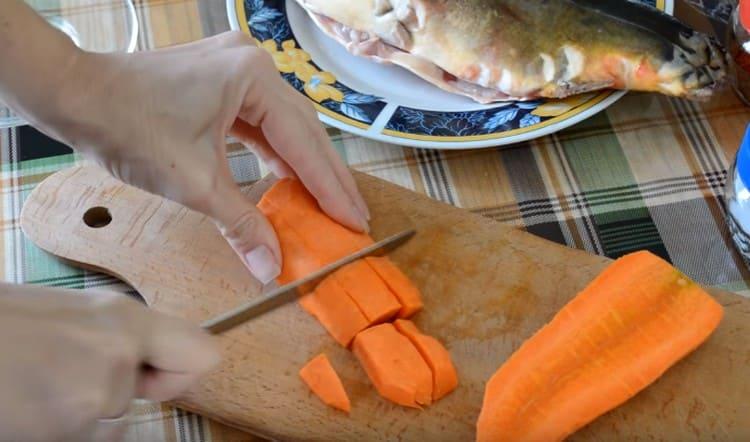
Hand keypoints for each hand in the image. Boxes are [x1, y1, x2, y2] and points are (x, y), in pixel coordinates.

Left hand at [0, 5, 369, 282]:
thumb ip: (240, 224)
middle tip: (355, 216)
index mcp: (254, 79)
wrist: (74, 95)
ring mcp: (237, 70)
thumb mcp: (193, 183)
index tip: (355, 220)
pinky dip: (275, 154)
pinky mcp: (222, 82)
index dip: (331, 187)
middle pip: (303, 132)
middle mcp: (254, 66)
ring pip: (284, 128)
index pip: (305, 143)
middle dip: (327, 178)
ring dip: (304, 167)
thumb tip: (271, 266)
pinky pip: (260, 123)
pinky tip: (290, 180)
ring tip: (331, 203)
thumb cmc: (128, 127)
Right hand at [0, 283, 219, 440]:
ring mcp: (94, 398)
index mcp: (125, 319)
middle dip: (117, 391)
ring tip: (36, 381)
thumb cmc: (4, 323)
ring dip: (80, 410)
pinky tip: (29, 401)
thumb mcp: (71, 313)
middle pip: (146, 395)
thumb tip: (147, 359)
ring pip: (109, 418)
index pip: (203, 355)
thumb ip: (118, 336)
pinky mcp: (67, 430)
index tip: (155, 373)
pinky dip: (59, 427)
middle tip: (66, 370)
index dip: (180, 371)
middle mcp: (119, 357)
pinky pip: (84, 435)